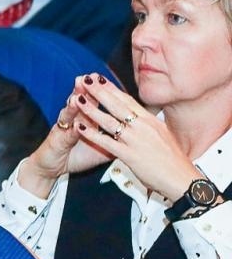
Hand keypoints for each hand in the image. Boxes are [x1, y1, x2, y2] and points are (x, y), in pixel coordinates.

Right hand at [19, 76, 111, 196]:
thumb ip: (116, 141)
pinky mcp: (57, 136)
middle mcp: (76, 121)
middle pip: (85, 102)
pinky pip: (66, 124)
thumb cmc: (76, 157)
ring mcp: (66, 126)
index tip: (113, 81)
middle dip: (91, 88)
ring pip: (73, 108)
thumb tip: (135, 139)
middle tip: (94, 75)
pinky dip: (70, 115)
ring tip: (81, 84)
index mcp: (88, 122)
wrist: (53, 168)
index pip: (98, 104)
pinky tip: (73, 105)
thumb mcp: (101, 150)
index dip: (105, 93)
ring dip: (77, 95)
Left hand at [69, 75, 201, 200]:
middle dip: (99, 91)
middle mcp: (143, 127)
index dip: (112, 89)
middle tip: (85, 79)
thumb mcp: (163, 135)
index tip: (99, 79)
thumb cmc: (173, 160)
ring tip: (77, 99)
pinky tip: (79, 127)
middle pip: (117, 105)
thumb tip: (140, 116)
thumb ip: (148, 124)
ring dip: (91, 109)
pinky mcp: (130, 155)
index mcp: (151, 121)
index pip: (128, 100)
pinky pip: (107, 142)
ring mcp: (136, 140)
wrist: (182, 179)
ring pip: (109, 121)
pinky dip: (92, 134)